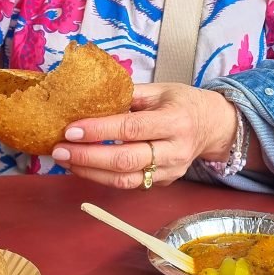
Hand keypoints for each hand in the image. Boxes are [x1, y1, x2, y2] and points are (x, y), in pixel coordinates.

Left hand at [50, 83, 237, 189]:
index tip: (71, 130)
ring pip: (125, 179)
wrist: (214, 126)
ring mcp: (171, 171)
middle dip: (88, 157)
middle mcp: (175, 150)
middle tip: (59, 150)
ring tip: (66, 161)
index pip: (132, 128)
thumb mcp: (160, 89)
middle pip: (126, 160)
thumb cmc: (182, 102)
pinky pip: (130, 184)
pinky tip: (84, 167)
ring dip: (90, 172)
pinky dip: (103, 178)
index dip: (99, 131)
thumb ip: (128, 94)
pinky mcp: (164, 183)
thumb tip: (88, 95)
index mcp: (175, 120)